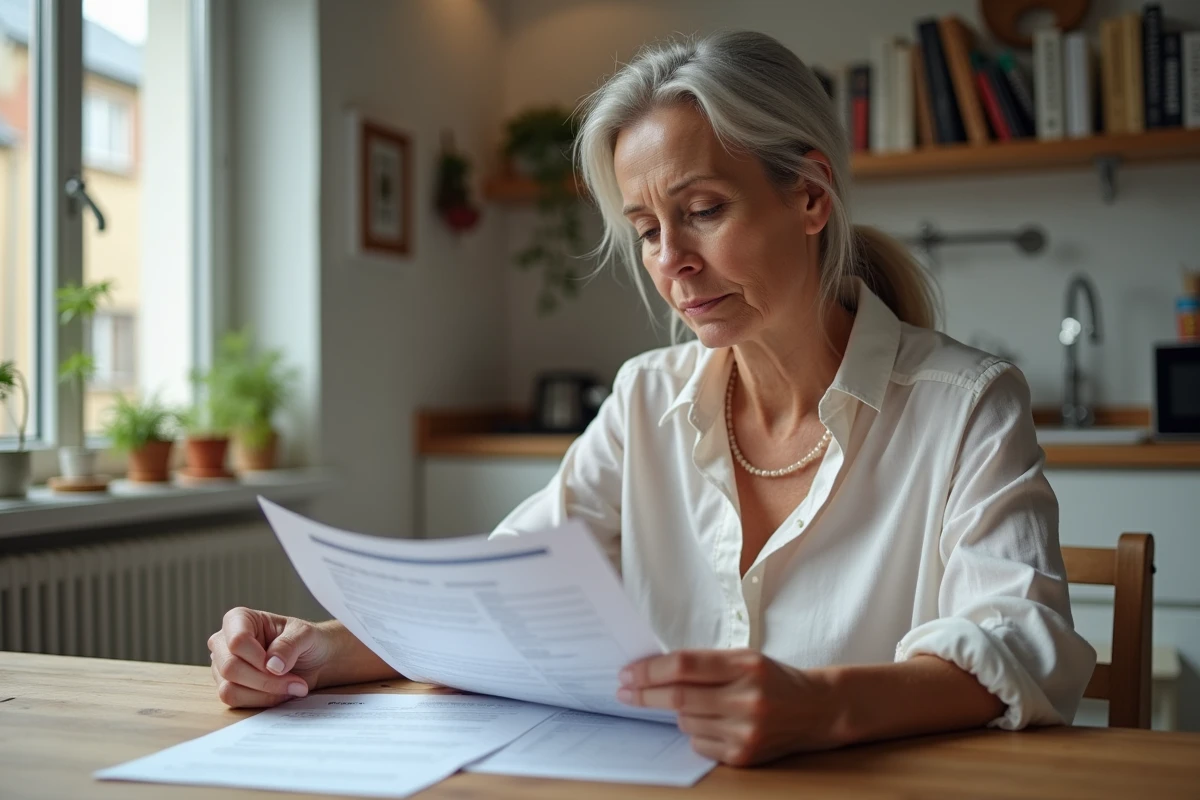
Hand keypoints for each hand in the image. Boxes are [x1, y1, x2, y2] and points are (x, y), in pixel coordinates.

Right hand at [208, 607, 336, 707]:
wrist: (315, 661)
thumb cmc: (307, 641)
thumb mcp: (306, 635)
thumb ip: (289, 645)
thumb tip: (272, 666)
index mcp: (239, 619)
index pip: (237, 641)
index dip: (258, 658)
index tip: (281, 666)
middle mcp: (224, 642)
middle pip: (230, 667)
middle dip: (265, 681)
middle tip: (295, 682)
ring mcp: (222, 666)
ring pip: (229, 689)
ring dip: (265, 694)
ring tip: (291, 688)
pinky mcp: (227, 687)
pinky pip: (235, 701)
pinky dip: (261, 701)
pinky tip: (280, 694)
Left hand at [616, 649, 844, 765]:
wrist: (816, 710)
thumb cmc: (773, 678)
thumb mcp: (743, 659)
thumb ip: (704, 664)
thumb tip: (653, 672)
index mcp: (745, 666)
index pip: (684, 666)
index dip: (650, 670)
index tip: (628, 673)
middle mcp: (746, 699)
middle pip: (678, 698)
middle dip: (644, 694)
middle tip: (625, 690)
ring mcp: (746, 731)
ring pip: (685, 722)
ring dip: (678, 713)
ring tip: (697, 704)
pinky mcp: (744, 756)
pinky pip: (698, 744)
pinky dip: (696, 732)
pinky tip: (714, 723)